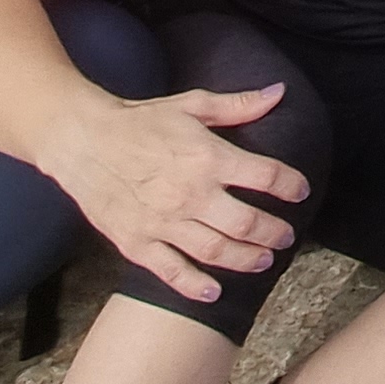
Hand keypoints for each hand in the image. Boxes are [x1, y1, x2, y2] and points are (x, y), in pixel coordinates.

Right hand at [53, 83, 308, 302]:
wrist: (83, 141)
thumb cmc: (140, 121)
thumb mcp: (191, 104)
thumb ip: (237, 105)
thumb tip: (279, 92)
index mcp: (207, 157)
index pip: (265, 176)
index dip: (289, 185)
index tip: (300, 191)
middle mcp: (190, 194)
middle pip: (246, 223)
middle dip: (273, 232)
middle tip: (285, 237)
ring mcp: (163, 223)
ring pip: (216, 251)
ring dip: (245, 259)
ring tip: (263, 261)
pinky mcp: (138, 243)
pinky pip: (172, 271)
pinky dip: (195, 286)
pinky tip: (214, 291)